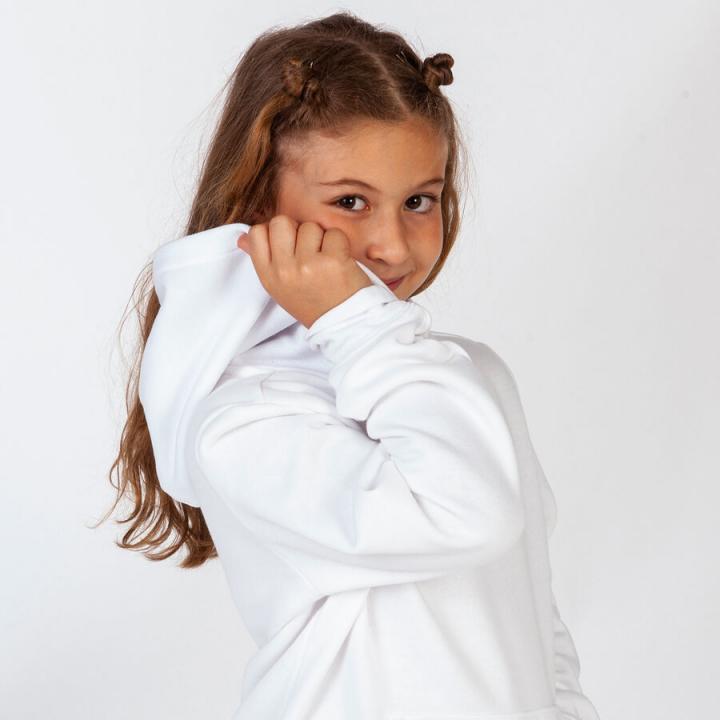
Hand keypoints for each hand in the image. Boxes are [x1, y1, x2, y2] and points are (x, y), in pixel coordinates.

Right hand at [236, 215, 372, 328]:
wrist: (342, 325)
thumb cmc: (312, 303)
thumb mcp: (280, 287)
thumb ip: (262, 260)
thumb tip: (242, 238)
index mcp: (268, 276)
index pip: (256, 233)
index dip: (273, 231)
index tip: (287, 244)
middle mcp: (284, 270)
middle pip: (281, 222)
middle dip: (296, 229)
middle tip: (308, 249)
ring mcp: (308, 265)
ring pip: (309, 226)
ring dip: (320, 238)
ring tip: (325, 260)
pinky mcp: (332, 261)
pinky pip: (333, 233)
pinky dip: (340, 244)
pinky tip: (340, 261)